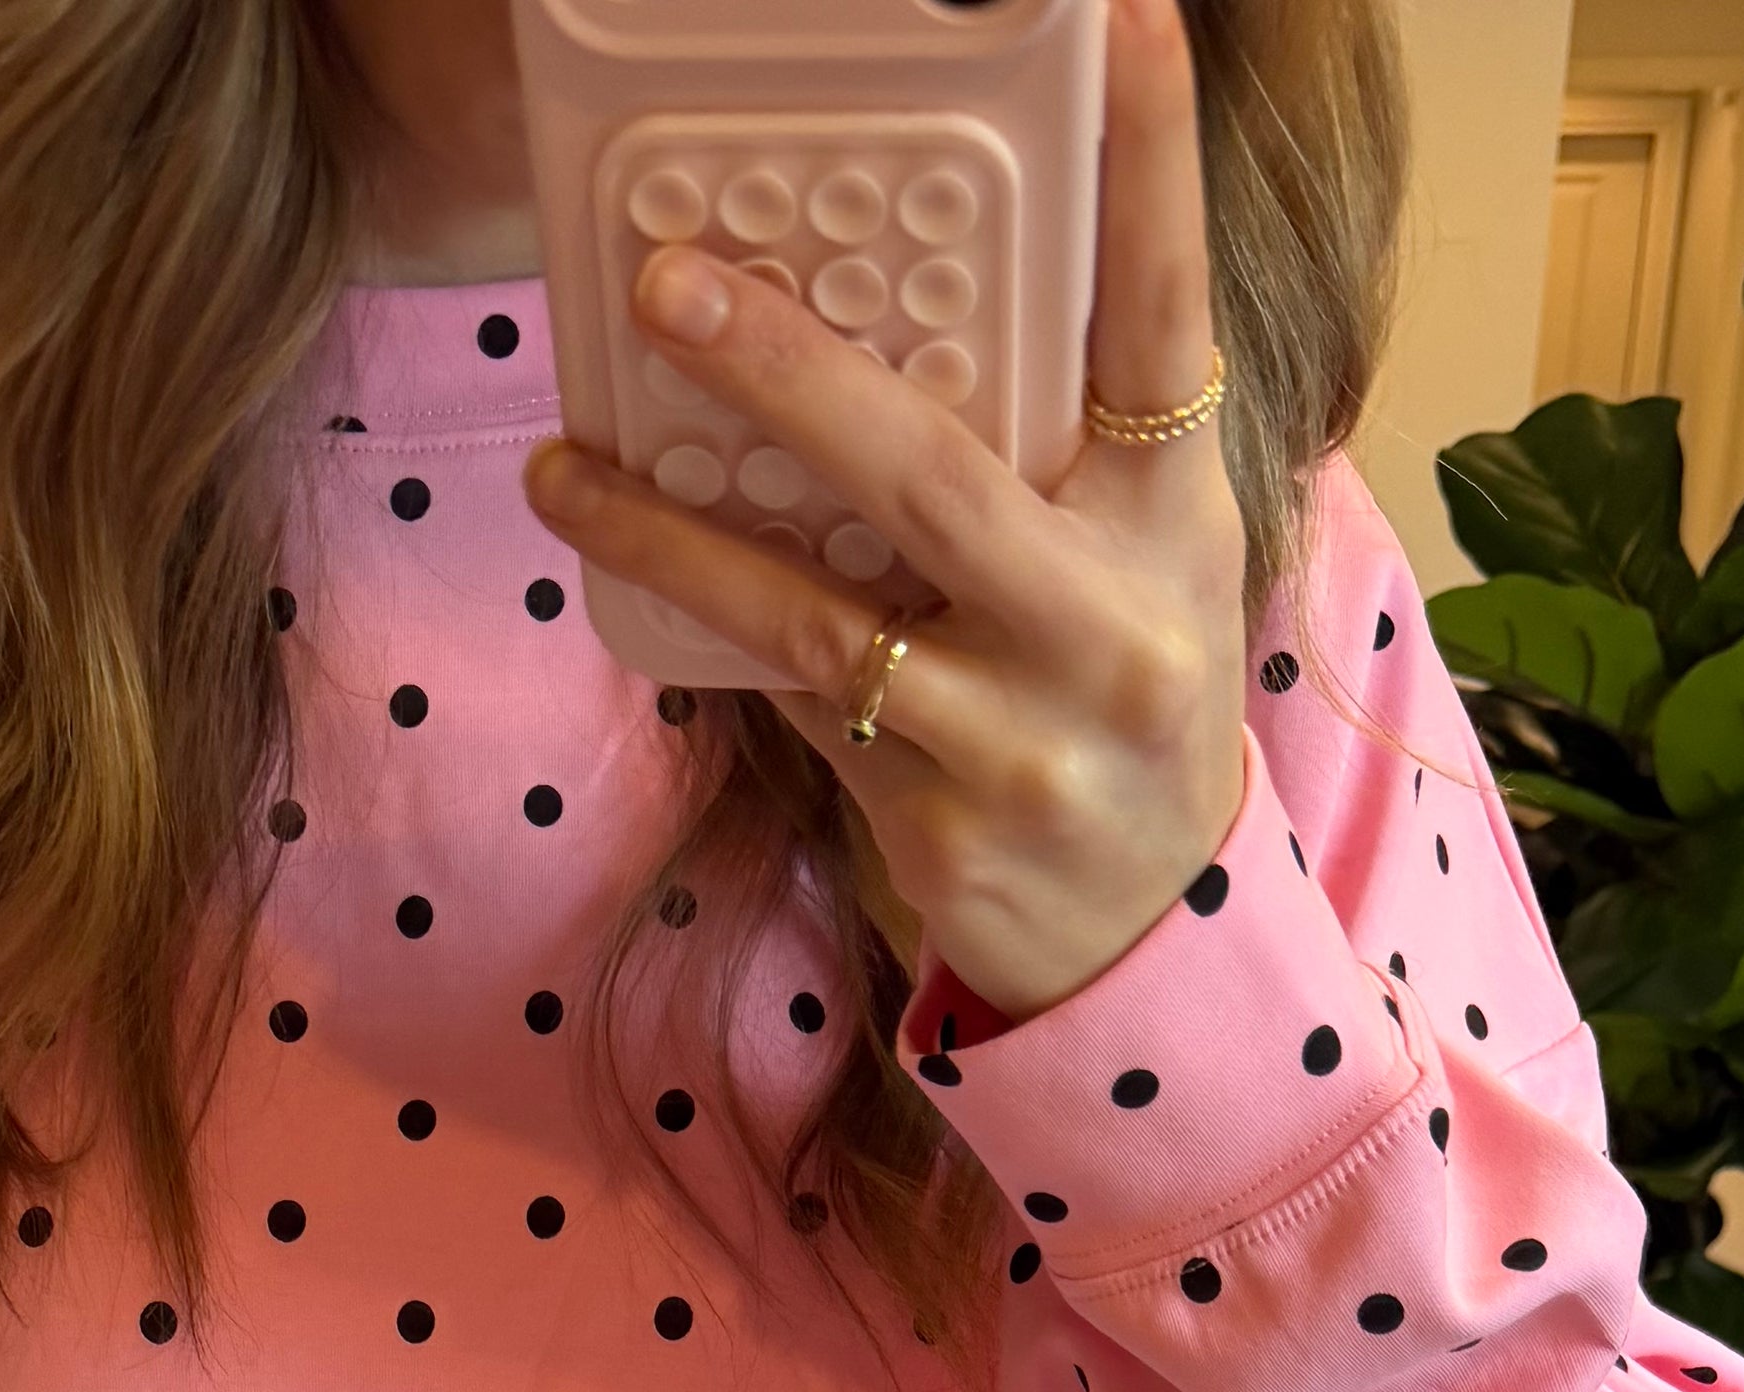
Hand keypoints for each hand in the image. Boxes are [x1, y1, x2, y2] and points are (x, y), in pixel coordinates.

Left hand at [519, 0, 1253, 1026]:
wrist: (1153, 946)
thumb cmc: (1123, 700)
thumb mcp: (1139, 556)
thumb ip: (1062, 438)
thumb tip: (900, 288)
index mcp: (1178, 520)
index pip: (1165, 315)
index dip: (1147, 163)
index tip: (1117, 15)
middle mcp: (1110, 623)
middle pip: (938, 472)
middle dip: (794, 375)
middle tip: (671, 283)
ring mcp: (1020, 736)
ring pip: (821, 613)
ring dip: (676, 534)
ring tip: (565, 467)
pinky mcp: (934, 824)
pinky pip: (794, 698)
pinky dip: (706, 625)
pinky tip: (620, 558)